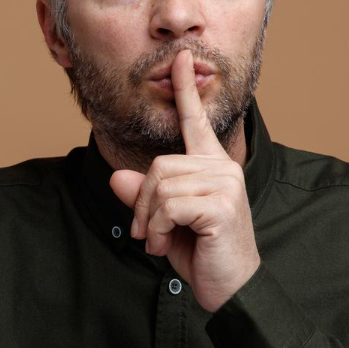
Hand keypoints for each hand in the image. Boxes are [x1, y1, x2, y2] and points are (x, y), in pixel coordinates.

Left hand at [107, 48, 260, 313]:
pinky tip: (169, 246)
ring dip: (150, 221)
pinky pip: (168, 206)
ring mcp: (225, 184)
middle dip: (143, 204)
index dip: (185, 90)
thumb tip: (118, 179)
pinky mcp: (221, 204)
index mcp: (212, 166)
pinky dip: (159, 230)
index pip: (196, 122)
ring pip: (160, 186)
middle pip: (158, 166)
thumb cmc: (202, 254)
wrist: (230, 288)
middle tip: (149, 235)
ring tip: (161, 242)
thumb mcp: (163, 224)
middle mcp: (222, 168)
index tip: (180, 58)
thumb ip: (144, 199)